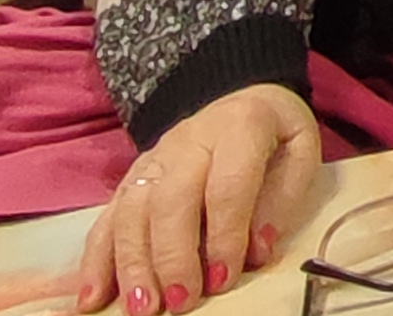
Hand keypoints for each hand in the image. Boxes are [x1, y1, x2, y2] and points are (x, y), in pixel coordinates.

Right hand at [74, 83, 320, 313]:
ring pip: (131, 212)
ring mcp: (152, 160)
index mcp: (239, 126)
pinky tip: (92, 297)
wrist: (239, 97)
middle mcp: (188, 141)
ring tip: (141, 308)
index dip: (224, 235)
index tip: (224, 279)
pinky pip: (107, 219)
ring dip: (132, 264)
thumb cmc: (273, 135)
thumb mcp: (300, 150)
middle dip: (172, 257)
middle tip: (181, 301)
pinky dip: (96, 260)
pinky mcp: (129, 180)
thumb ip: (282, 198)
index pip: (227, 185)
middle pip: (170, 201)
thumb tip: (257, 252)